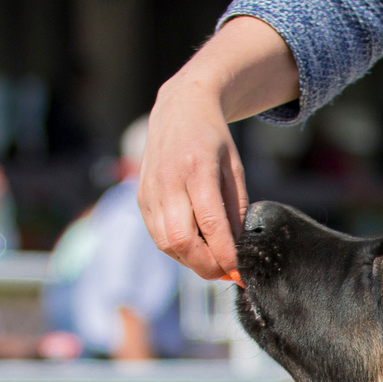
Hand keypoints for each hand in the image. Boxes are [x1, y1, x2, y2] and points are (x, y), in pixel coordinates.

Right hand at [141, 69, 251, 279]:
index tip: (241, 270)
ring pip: (166, 243)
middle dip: (207, 266)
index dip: (225, 253)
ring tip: (213, 259)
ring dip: (192, 261)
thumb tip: (238, 249)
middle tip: (227, 271)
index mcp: (196, 168)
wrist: (178, 110)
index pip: (210, 223)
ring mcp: (150, 190)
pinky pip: (157, 236)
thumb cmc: (213, 139)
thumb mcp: (234, 169)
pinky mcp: (141, 198)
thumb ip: (236, 209)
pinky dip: (177, 250)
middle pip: (181, 240)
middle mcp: (168, 181)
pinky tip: (195, 246)